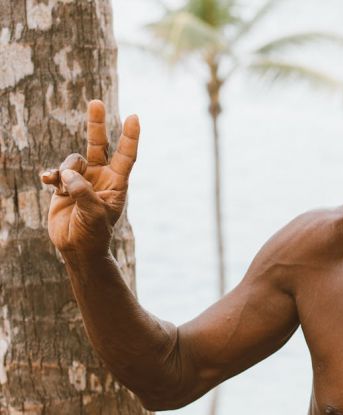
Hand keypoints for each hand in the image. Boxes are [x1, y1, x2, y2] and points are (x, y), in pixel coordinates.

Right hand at [41, 100, 139, 254]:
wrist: (77, 247)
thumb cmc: (94, 233)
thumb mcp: (95, 214)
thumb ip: (83, 192)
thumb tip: (69, 174)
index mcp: (116, 182)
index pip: (126, 155)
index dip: (130, 137)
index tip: (134, 117)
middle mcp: (100, 176)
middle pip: (98, 144)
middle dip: (96, 124)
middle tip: (95, 102)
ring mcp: (81, 179)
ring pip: (73, 160)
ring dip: (66, 170)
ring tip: (64, 190)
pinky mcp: (63, 186)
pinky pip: (56, 172)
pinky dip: (51, 175)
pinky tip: (47, 181)